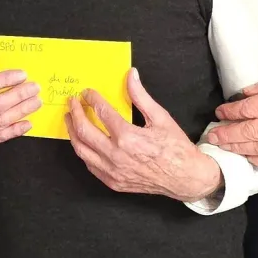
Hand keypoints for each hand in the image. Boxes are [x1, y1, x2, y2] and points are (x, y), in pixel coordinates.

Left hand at [66, 68, 221, 200]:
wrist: (186, 178)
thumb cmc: (176, 149)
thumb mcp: (160, 117)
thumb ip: (141, 96)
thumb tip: (131, 75)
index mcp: (128, 138)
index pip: (101, 112)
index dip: (92, 99)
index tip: (87, 93)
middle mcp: (116, 156)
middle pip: (83, 131)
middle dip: (75, 113)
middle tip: (72, 103)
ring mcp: (113, 171)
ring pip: (82, 151)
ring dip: (72, 133)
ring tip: (70, 120)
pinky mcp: (113, 182)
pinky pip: (90, 165)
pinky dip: (83, 151)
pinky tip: (83, 142)